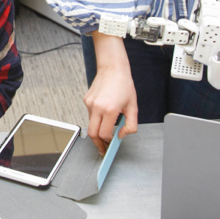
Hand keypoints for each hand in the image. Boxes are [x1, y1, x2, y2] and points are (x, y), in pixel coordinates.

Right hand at [84, 32, 138, 154]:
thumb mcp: (133, 107)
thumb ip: (131, 125)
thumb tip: (121, 135)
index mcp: (110, 109)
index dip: (108, 142)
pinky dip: (96, 120)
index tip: (111, 146)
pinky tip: (104, 114)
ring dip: (97, 131)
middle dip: (97, 144)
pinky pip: (90, 115)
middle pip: (92, 134)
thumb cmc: (124, 85)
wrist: (112, 68)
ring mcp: (90, 104)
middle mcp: (97, 107)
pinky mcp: (86, 100)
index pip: (105, 134)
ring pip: (90, 124)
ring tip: (106, 133)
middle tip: (103, 150)